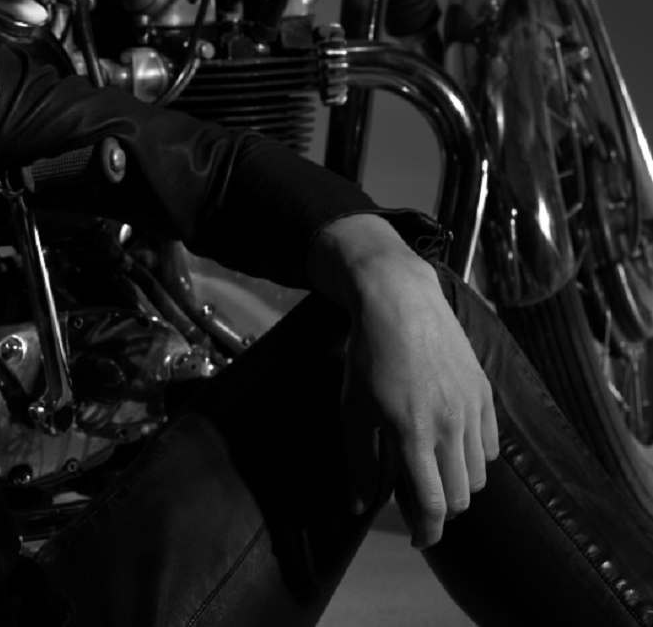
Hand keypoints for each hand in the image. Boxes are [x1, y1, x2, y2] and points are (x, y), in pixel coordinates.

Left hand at [307, 214, 499, 547]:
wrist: (400, 302)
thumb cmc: (368, 356)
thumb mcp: (351, 408)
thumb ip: (359, 461)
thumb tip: (360, 506)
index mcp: (413, 434)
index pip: (433, 505)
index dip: (427, 532)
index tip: (418, 540)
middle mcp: (450, 426)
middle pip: (461, 498)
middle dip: (440, 509)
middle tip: (416, 498)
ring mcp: (472, 409)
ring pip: (479, 475)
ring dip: (458, 483)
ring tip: (431, 468)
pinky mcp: (485, 392)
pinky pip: (490, 446)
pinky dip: (473, 456)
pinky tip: (450, 443)